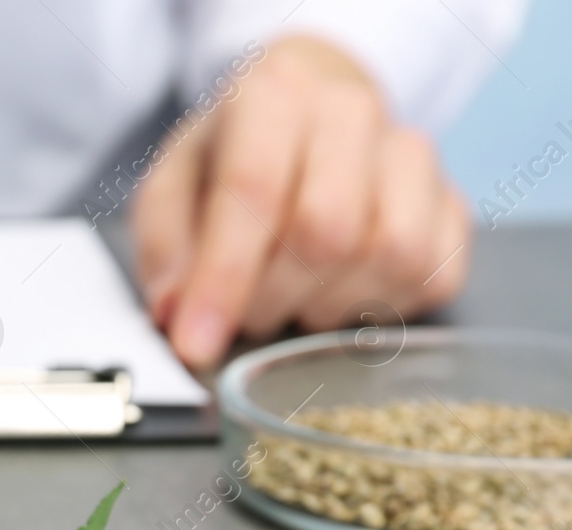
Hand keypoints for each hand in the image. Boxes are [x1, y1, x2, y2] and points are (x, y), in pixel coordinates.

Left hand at [132, 36, 470, 369]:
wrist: (307, 119)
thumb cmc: (233, 160)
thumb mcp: (171, 190)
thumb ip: (166, 250)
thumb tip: (177, 314)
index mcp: (274, 95)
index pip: (254, 193)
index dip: (223, 280)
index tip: (197, 345)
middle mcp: (352, 113)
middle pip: (325, 234)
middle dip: (270, 298)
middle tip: (243, 311)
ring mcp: (413, 156)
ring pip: (387, 258)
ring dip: (325, 306)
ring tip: (292, 295)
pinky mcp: (452, 205)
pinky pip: (431, 277)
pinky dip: (380, 308)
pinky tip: (341, 293)